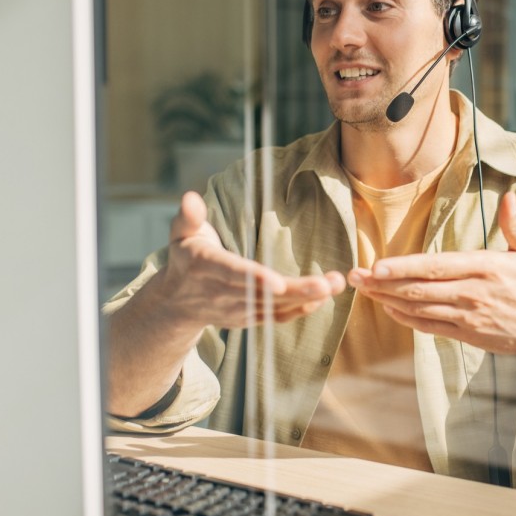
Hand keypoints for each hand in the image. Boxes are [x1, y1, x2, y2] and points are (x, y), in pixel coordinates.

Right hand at [158, 192, 344, 328]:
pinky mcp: (250, 319)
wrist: (177, 303)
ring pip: (275, 308)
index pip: (232, 273)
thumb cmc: (185, 258)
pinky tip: (324, 297)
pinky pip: (277, 317)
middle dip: (296, 290)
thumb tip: (190, 197)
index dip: (254, 278)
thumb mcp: (180, 234)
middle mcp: (223, 293)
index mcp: (205, 267)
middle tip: (327, 283)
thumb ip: (187, 216)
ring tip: (337, 283)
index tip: (278, 283)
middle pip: (263, 294)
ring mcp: (238, 310)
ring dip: (308, 297)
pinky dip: (301, 309)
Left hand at [348, 192, 515, 359]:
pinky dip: (405, 318)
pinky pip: (428, 327)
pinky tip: (387, 308)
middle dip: (383, 283)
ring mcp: (467, 317)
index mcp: (485, 268)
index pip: (436, 267)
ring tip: (363, 289)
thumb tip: (510, 196)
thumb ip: (514, 225)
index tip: (378, 265)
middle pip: (419, 289)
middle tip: (355, 275)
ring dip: (387, 300)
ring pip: (418, 308)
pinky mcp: (466, 335)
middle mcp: (472, 294)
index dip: (404, 267)